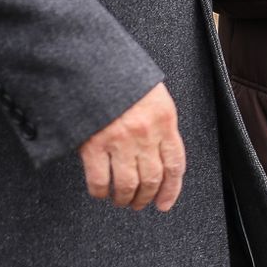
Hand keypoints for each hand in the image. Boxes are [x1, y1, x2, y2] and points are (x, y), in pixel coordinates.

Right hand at [78, 83, 185, 212]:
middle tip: (140, 203)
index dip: (172, 189)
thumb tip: (161, 153)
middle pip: (152, 179)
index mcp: (163, 119)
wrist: (91, 63)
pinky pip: (99, 180)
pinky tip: (101, 192)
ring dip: (125, 199)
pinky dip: (100, 192)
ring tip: (121, 201)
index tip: (165, 202)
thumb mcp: (153, 95)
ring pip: (128, 185)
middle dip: (146, 197)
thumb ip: (159, 123)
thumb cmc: (122, 77)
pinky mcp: (93, 144)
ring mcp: (119, 140)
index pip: (175, 163)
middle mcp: (144, 133)